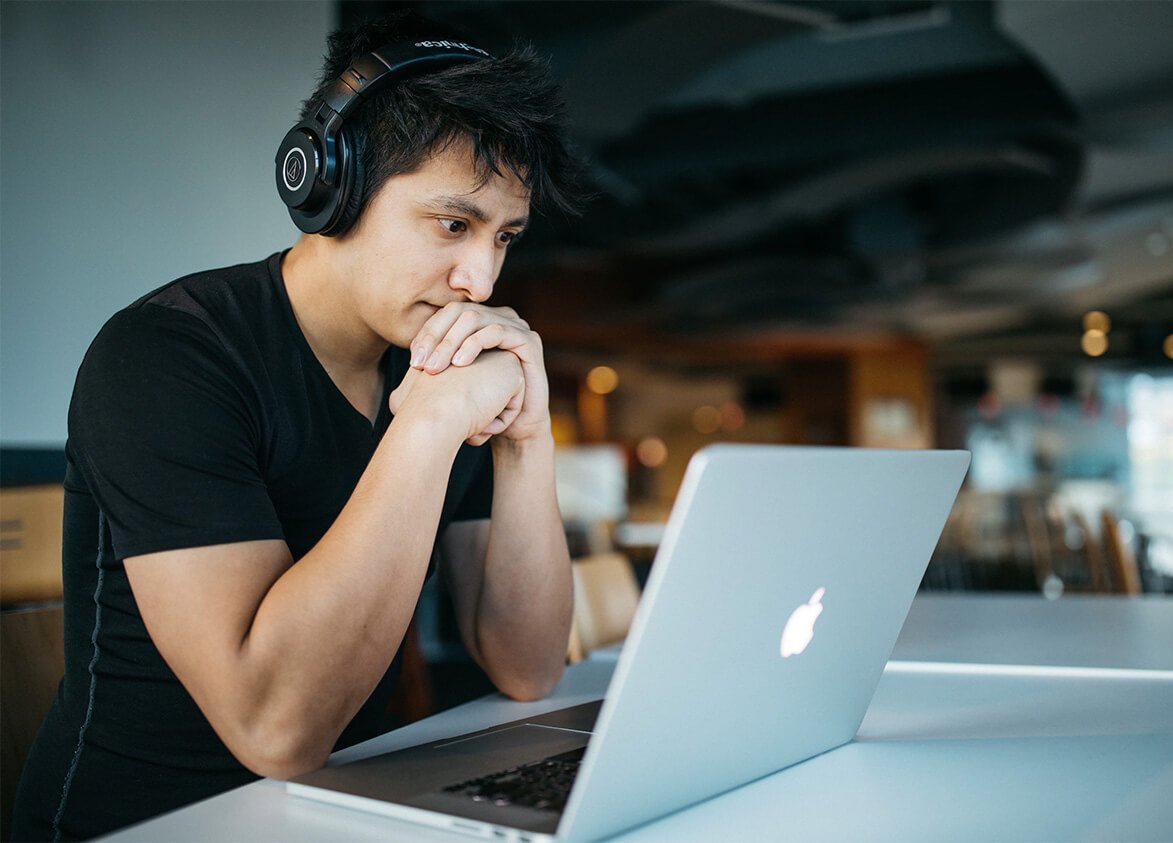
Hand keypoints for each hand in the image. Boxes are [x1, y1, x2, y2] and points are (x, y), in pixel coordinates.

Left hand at [409, 303, 550, 441]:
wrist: (515, 428)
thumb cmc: (482, 406)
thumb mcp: (453, 383)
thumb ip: (435, 366)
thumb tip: (406, 364)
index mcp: (480, 323)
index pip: (446, 315)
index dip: (427, 333)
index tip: (413, 361)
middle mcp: (497, 318)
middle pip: (459, 312)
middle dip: (436, 337)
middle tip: (420, 365)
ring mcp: (515, 326)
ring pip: (475, 318)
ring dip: (451, 342)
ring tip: (436, 367)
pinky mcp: (529, 340)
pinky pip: (497, 331)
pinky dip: (475, 344)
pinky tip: (460, 364)